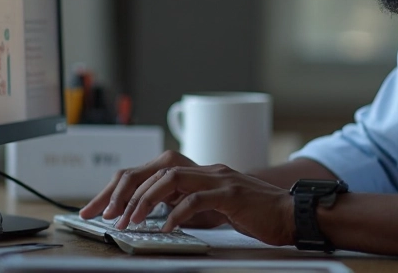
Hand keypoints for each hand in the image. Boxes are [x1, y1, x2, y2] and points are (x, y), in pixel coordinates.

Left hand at [80, 151, 293, 245]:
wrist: (293, 214)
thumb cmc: (258, 214)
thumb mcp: (217, 207)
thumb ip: (193, 204)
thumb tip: (162, 215)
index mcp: (203, 172)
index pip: (155, 171)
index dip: (126, 188)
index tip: (104, 208)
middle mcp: (208, 170)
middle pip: (156, 170)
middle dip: (126, 193)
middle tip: (109, 216)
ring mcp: (220, 179)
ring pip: (171, 179)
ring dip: (145, 201)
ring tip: (131, 221)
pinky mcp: (232, 194)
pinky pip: (196, 200)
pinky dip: (177, 213)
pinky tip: (166, 227)